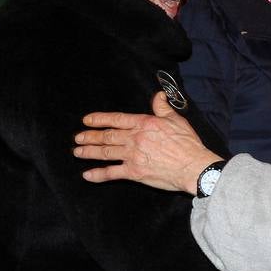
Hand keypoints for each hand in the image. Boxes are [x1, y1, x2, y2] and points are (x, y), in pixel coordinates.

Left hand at [75, 92, 222, 193]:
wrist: (193, 166)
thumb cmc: (187, 144)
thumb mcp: (176, 120)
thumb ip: (162, 108)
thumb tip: (158, 95)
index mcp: (143, 124)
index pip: (116, 119)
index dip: (99, 119)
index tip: (87, 120)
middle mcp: (134, 138)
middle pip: (107, 136)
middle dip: (90, 137)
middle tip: (78, 138)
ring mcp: (133, 156)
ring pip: (105, 153)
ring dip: (89, 152)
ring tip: (78, 152)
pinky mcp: (134, 173)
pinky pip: (112, 173)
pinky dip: (98, 174)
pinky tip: (88, 175)